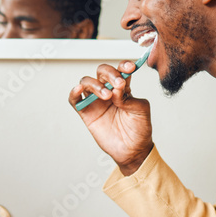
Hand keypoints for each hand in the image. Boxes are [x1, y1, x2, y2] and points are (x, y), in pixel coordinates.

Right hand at [69, 61, 153, 175]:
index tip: (128, 68)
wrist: (132, 150)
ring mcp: (96, 101)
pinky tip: (78, 90)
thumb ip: (130, 97)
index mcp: (123, 88)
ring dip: (96, 85)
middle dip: (109, 74)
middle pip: (102, 72)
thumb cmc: (139, 129)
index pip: (120, 70)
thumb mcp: (141, 110)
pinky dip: (74, 93)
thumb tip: (117, 88)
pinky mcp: (86, 113)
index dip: (123, 65)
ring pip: (87, 82)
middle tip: (118, 84)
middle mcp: (108, 91)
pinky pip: (75, 100)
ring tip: (107, 96)